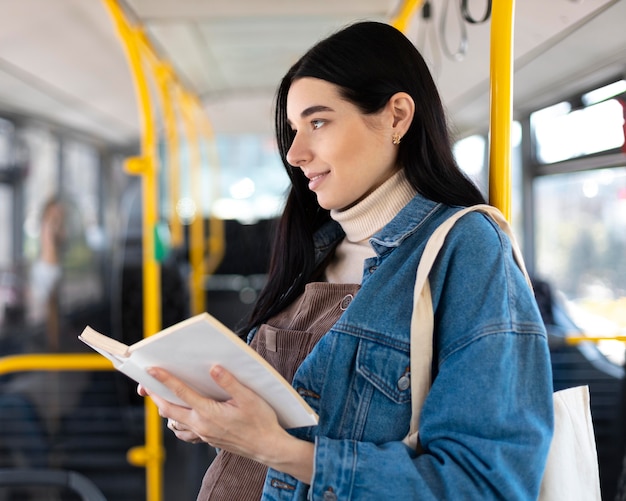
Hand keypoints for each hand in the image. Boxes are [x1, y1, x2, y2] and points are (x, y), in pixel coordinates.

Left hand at [137, 365, 313, 482]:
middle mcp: (201, 425)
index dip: (164, 380)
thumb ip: (229, 383)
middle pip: (169, 410)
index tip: (152, 371)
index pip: (181, 393)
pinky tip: (181, 417)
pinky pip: (185, 432)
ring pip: (175, 423)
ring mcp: (203, 434)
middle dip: (156, 396)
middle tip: (147, 385)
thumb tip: (214, 369)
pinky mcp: (208, 439)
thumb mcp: (249, 398)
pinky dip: (177, 424)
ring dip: (166, 410)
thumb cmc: (261, 423)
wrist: (267, 447)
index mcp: (209, 413)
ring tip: (162, 397)